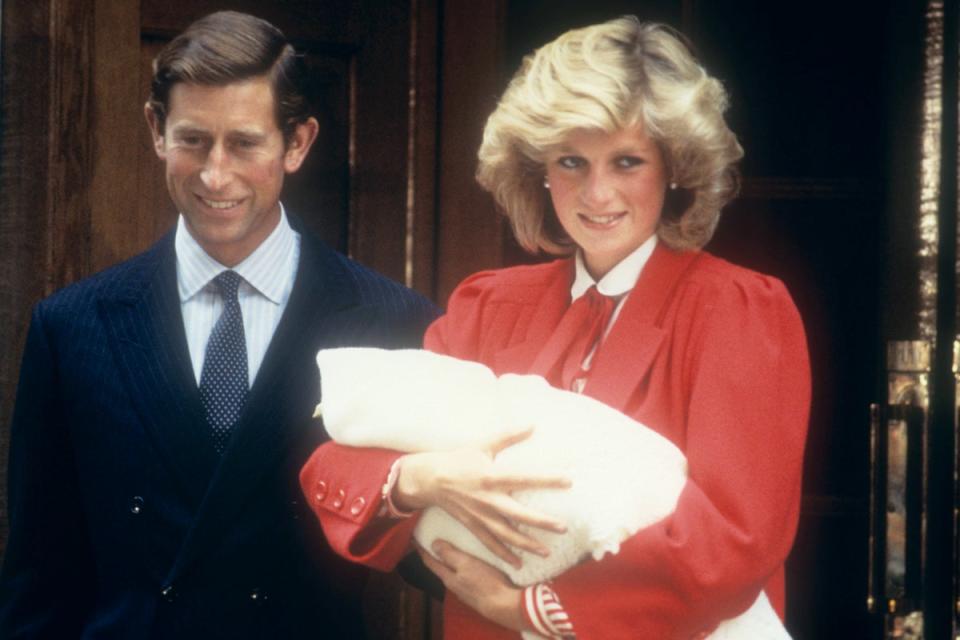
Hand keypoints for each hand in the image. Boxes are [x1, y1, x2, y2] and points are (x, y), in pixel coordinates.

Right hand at [393, 428, 569, 567]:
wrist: (430, 479)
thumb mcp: (483, 445)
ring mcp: (480, 516)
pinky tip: (519, 563)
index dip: (546, 479)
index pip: (523, 478)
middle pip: (518, 514)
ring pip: (506, 534)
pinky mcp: (473, 525)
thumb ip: (509, 436)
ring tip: (547, 551)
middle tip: (563, 527)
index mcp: (491, 477)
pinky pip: (490, 543)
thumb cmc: (458, 459)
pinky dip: (504, 555)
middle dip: (541, 522)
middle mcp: (487, 499)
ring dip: (526, 544)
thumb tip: (533, 424)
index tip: (568, 480)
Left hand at [418, 539, 529, 632]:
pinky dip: (464, 568)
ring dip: (451, 562)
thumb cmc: (486, 582)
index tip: (414, 540)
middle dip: (436, 556)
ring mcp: (466, 591)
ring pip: (454, 574)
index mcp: (449, 578)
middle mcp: (455, 586)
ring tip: (453, 550)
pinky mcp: (478, 593)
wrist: (505, 605)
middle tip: (433, 541)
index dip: (422, 550)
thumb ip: (449, 555)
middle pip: (441, 569)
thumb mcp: (466, 563)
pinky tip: (472, 564)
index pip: (430, 562)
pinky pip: (466, 578)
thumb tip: (433, 544)